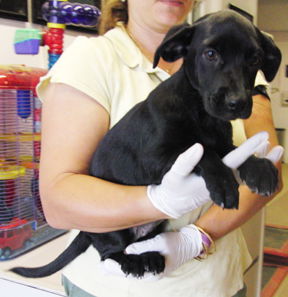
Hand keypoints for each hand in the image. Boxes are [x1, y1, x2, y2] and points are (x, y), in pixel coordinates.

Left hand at [102, 224, 203, 279]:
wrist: (189, 242)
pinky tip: (120, 262)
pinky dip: (126, 264)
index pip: (130, 272)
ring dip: (118, 268)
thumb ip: (143, 247)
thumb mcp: (159, 242)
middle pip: (129, 274)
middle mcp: (151, 274)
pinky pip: (136, 267)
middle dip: (114, 270)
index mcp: (153, 272)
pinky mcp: (152, 264)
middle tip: (100, 267)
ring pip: (132, 271)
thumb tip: (127, 251)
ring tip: (105, 266)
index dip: (116, 268)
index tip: (104, 263)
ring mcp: (152, 270)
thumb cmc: (176, 242)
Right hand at [147, 131, 281, 218]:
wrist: (172, 204)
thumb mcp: (174, 175)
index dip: (249, 148)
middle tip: (280, 148)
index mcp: (213, 177)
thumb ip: (186, 161)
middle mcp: (222, 182)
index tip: (264, 137)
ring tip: (270, 152)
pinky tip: (251, 162)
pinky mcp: (219, 185)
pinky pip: (237, 175)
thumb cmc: (173, 188)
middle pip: (246, 169)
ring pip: (244, 173)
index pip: (234, 160)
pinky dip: (247, 167)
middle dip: (263, 159)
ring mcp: (222, 185)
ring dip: (257, 163)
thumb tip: (199, 146)